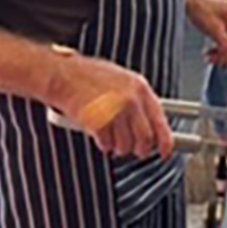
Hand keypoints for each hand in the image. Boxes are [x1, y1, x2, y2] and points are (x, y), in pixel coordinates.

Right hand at [47, 55, 173, 159]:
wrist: (61, 76)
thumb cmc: (85, 75)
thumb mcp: (118, 78)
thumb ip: (134, 97)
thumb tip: (146, 120)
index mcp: (138, 87)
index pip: (160, 120)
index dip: (165, 140)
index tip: (165, 150)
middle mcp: (130, 100)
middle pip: (145, 138)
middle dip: (141, 149)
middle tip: (137, 151)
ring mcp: (115, 112)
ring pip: (126, 144)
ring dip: (120, 148)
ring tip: (113, 141)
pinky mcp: (99, 123)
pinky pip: (107, 145)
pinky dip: (104, 145)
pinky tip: (100, 137)